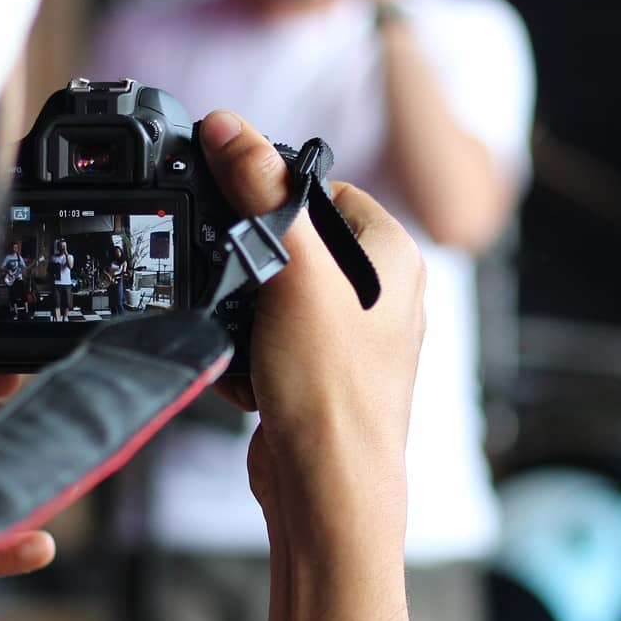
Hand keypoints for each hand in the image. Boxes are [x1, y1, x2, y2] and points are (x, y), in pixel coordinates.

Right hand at [203, 111, 426, 548]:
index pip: (322, 190)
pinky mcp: (316, 374)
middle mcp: (379, 294)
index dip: (270, 192)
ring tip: (252, 347)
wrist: (326, 493)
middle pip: (291, 243)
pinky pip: (266, 339)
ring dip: (244, 314)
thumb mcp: (294, 276)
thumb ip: (260, 195)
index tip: (230, 205)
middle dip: (252, 267)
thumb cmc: (333, 393)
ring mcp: (348, 337)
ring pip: (272, 295)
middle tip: (241, 292)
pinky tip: (250, 378)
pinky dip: (245, 352)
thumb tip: (228, 127)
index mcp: (392, 257)